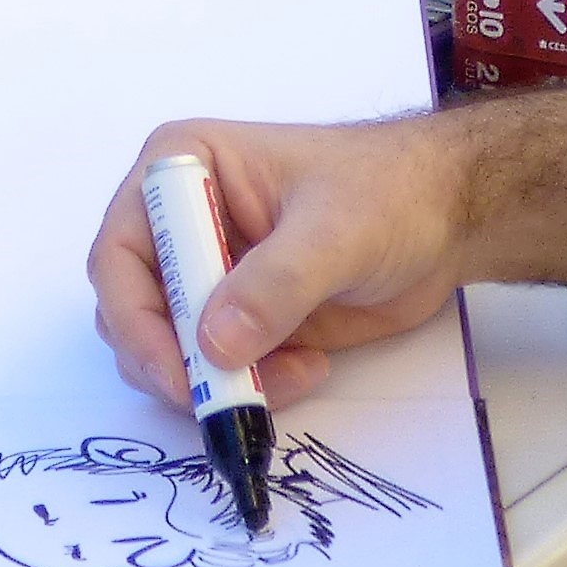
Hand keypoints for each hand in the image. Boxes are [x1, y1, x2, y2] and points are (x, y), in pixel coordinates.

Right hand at [90, 112, 467, 406]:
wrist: (446, 216)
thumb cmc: (389, 193)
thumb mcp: (335, 231)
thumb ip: (274, 286)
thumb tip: (213, 346)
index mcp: (180, 169)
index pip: (119, 252)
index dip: (136, 318)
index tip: (180, 372)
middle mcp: (177, 222)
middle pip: (130, 311)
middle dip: (173, 363)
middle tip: (229, 398)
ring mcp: (206, 273)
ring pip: (166, 348)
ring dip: (215, 380)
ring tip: (289, 376)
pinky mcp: (236, 316)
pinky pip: (213, 368)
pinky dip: (246, 386)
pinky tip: (303, 370)